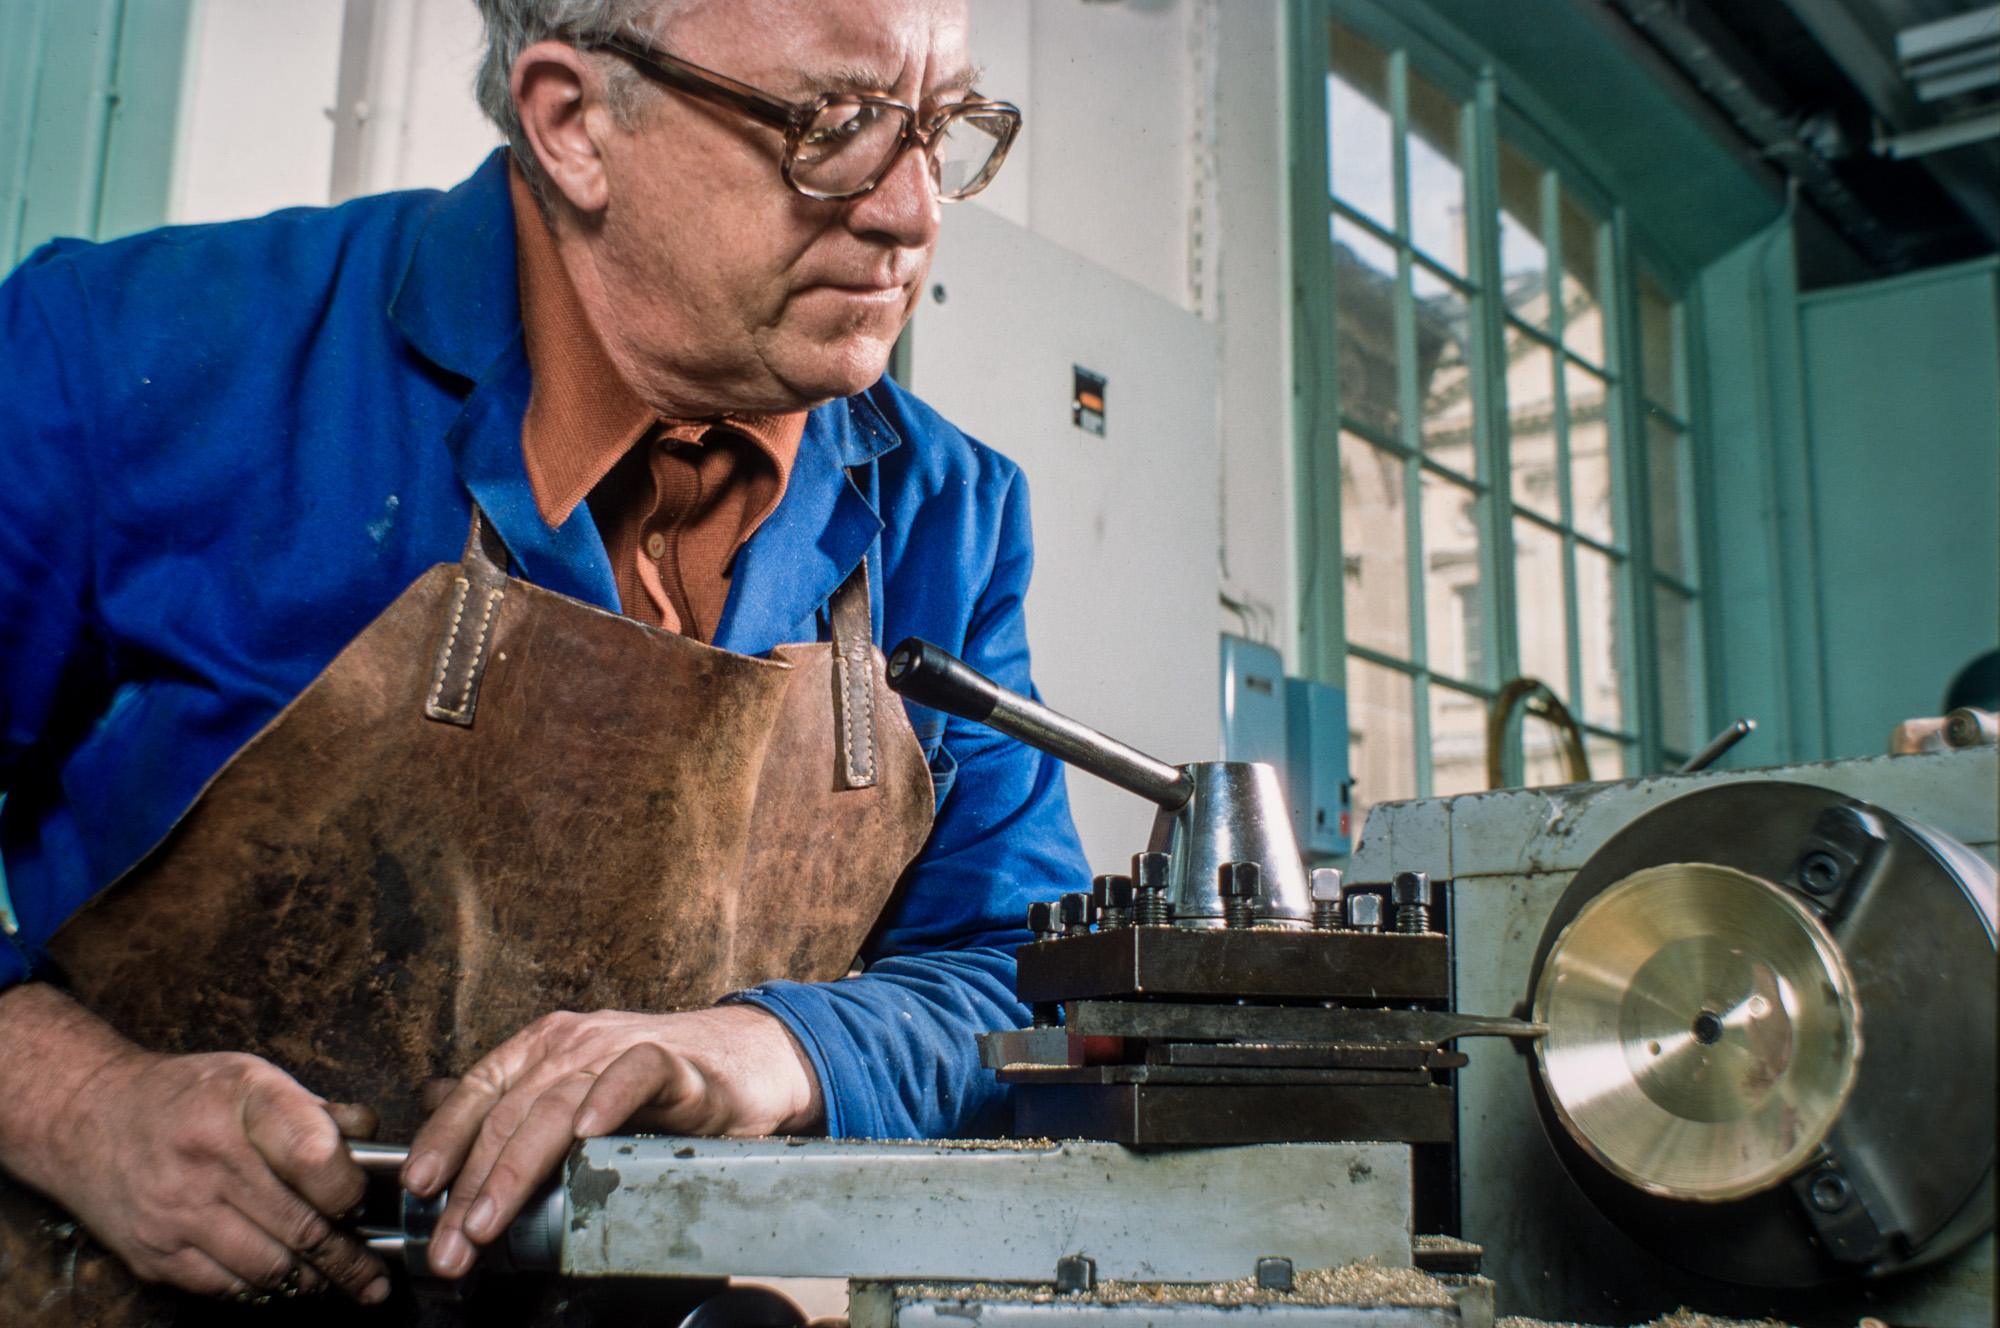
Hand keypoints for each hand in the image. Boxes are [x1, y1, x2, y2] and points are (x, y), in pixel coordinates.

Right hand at [0, 983, 388, 1302]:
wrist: (88, 1118)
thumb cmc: (186, 1097)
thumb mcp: (254, 1079)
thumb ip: (317, 1112)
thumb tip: (369, 1142)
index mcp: (243, 1103)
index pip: (315, 1157)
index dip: (349, 1188)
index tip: (362, 1199)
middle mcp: (209, 1158)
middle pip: (299, 1226)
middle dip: (348, 1259)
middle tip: (374, 1276)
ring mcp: (177, 1213)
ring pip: (269, 1268)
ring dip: (313, 1283)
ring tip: (342, 1284)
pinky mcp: (155, 1254)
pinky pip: (227, 1288)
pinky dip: (264, 1290)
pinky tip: (287, 1284)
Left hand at [403, 1005, 821, 1277]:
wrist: (750, 1060)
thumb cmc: (661, 1092)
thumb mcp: (580, 1096)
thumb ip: (524, 1117)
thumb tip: (448, 1144)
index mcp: (543, 1048)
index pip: (477, 1090)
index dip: (442, 1138)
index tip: (419, 1188)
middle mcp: (575, 1041)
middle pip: (508, 1112)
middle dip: (472, 1185)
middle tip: (453, 1244)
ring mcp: (621, 1047)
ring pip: (556, 1102)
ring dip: (517, 1168)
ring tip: (491, 1220)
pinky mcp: (674, 1063)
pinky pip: (634, 1075)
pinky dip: (608, 1101)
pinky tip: (587, 1134)